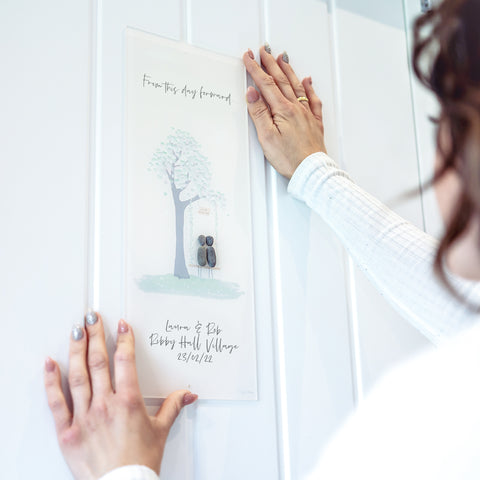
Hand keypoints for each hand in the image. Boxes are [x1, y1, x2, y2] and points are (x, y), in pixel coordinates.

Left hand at [44, 313, 196, 479]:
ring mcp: (84, 416)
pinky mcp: (68, 431)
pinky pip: (57, 402)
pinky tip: (50, 363)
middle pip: (98, 362)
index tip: (121, 325)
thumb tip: (188, 394)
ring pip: (78, 375)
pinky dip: (51, 381)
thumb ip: (173, 407)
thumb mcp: (160, 431)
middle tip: (93, 317)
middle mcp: (104, 405)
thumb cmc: (140, 463)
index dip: (123, 339)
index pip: (125, 361)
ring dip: (77, 350)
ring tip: (76, 331)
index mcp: (128, 402)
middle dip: (96, 335)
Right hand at [243, 46, 326, 178]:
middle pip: (281, 80)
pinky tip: (308, 80)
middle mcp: (296, 108)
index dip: (255, 69)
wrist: (311, 171)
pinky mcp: (314, 123)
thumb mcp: (266, 137)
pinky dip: (309, 87)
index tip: (248, 57)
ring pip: (297, 86)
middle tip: (263, 50)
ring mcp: (307, 114)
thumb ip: (259, 112)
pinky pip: (313, 99)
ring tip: (282, 58)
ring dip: (288, 70)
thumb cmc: (289, 158)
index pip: (265, 84)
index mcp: (283, 110)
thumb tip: (251, 92)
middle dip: (270, 64)